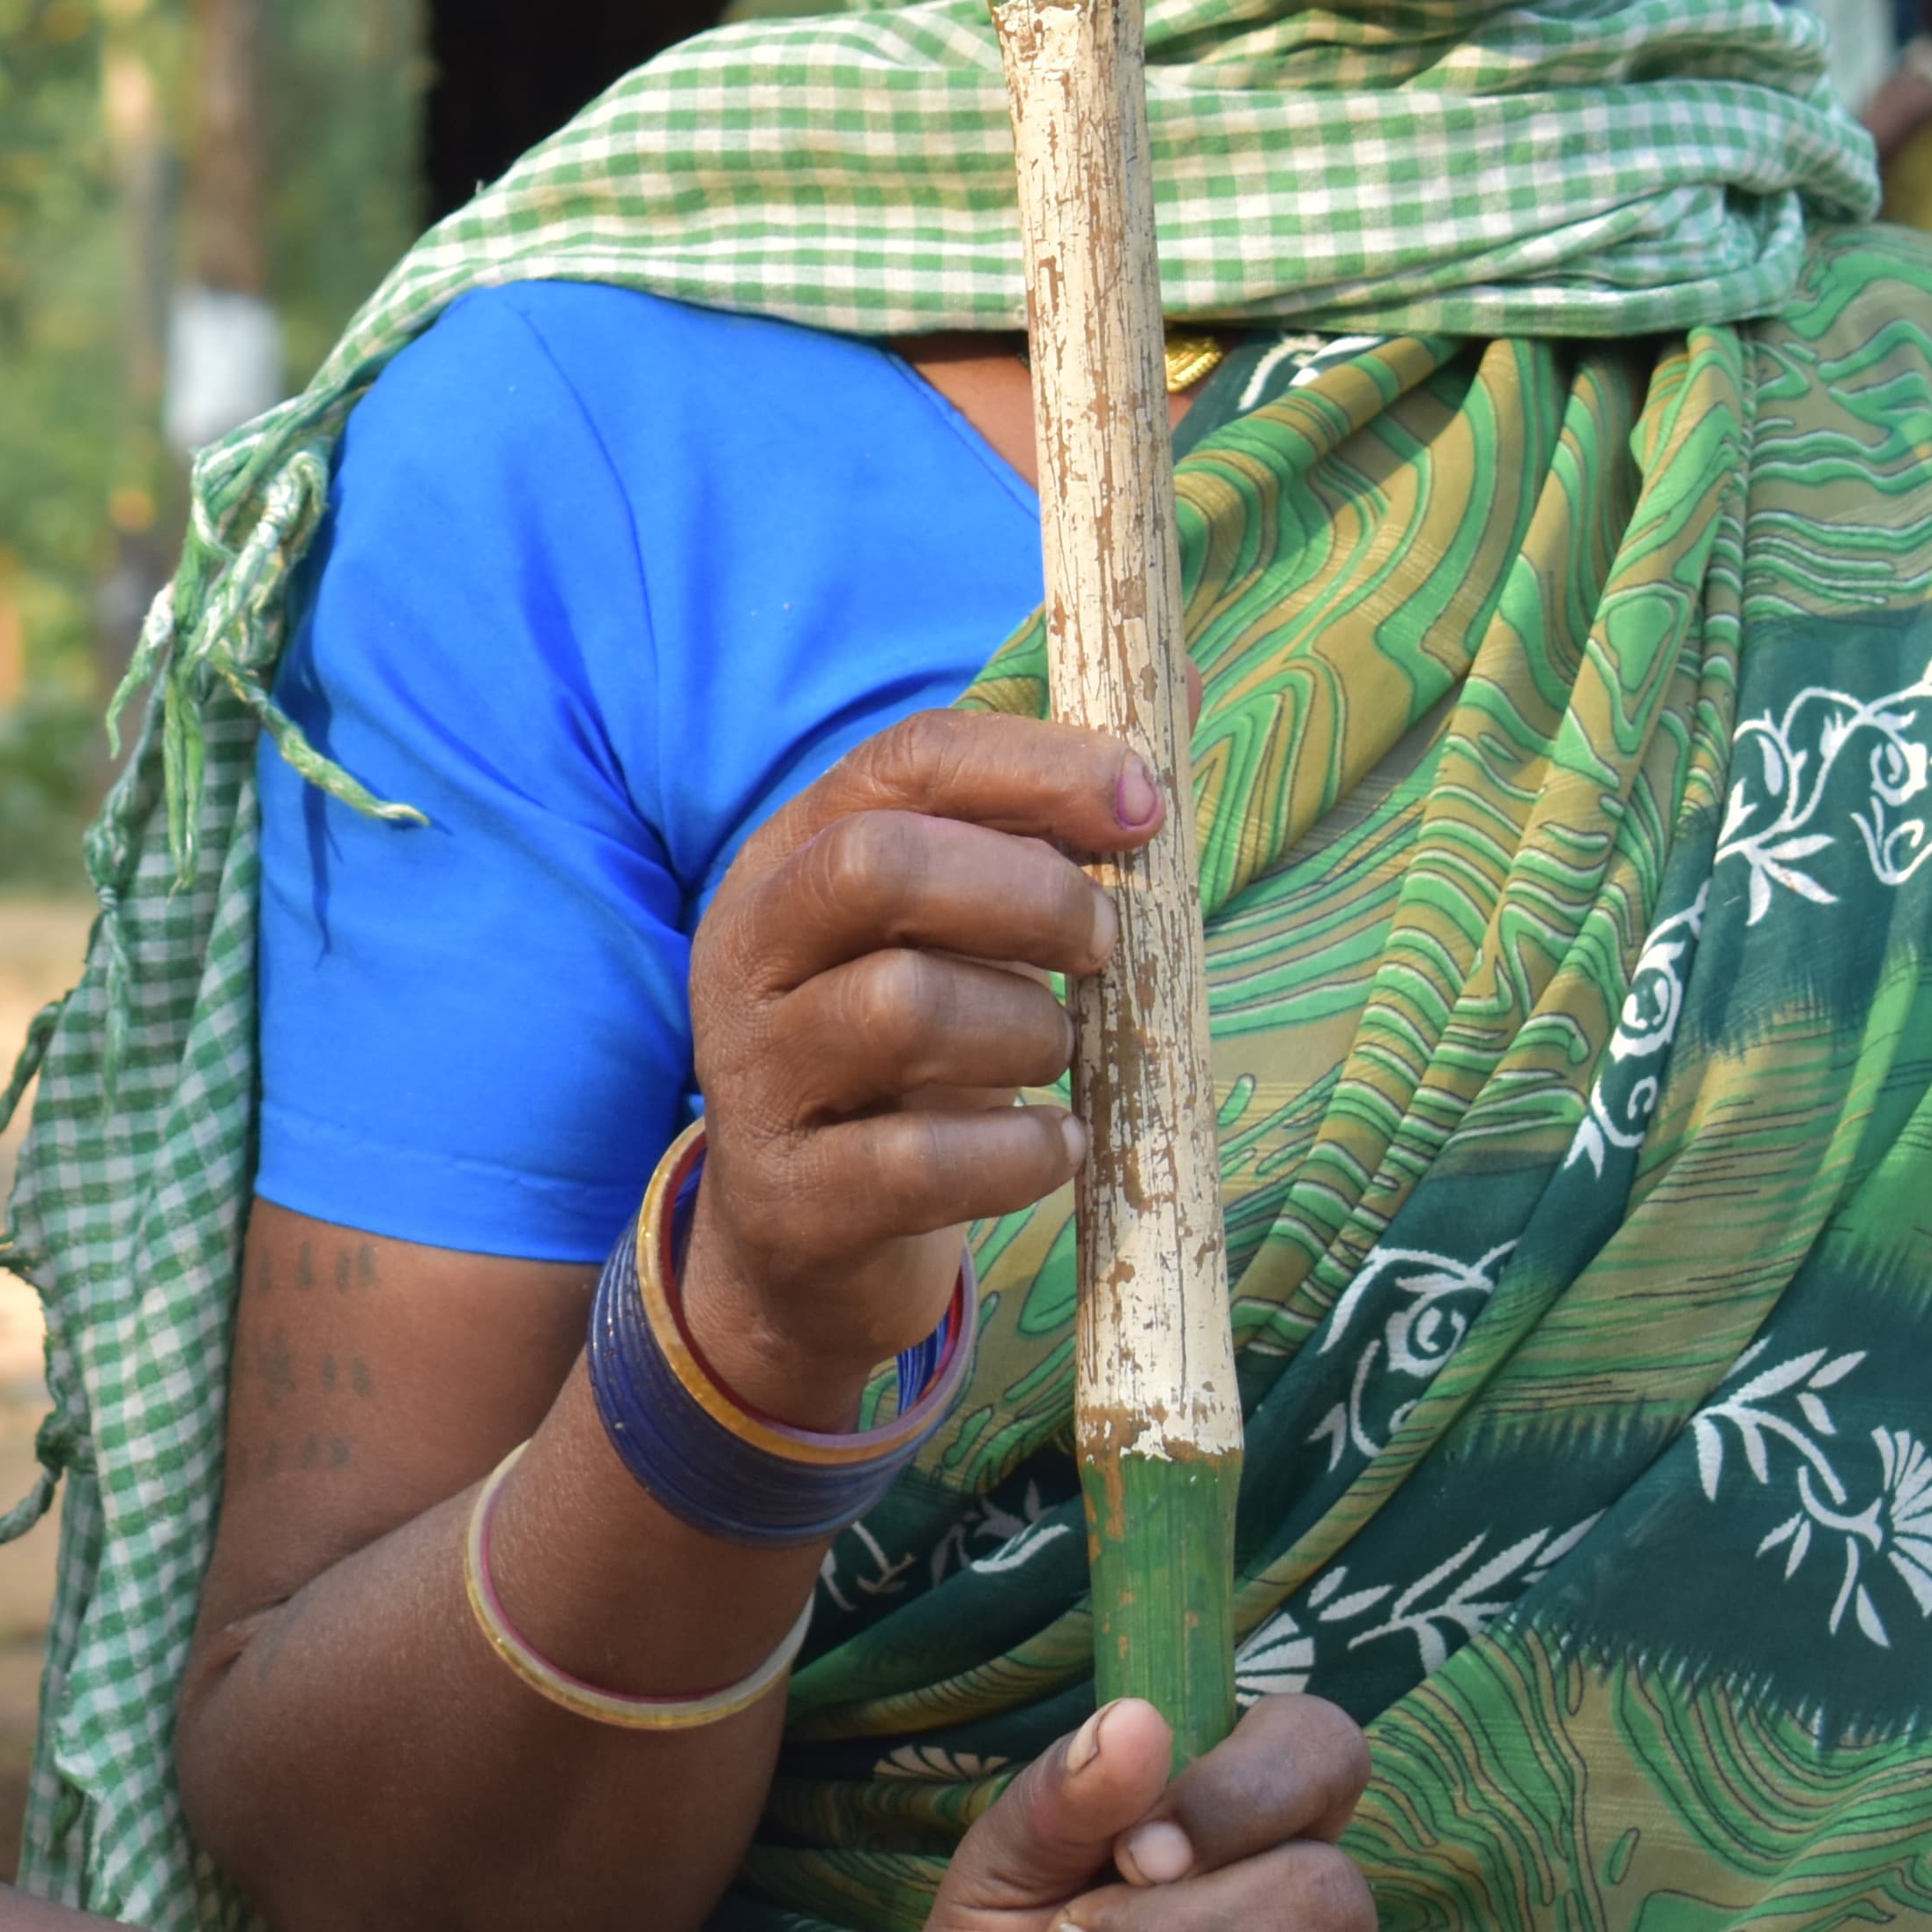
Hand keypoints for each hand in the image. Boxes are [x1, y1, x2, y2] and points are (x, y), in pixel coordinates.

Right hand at [680, 709, 1156, 1424]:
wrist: (803, 1245)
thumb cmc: (907, 1057)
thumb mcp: (951, 928)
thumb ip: (1041, 819)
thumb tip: (1182, 687)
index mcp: (790, 859)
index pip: (904, 764)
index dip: (1035, 769)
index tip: (1143, 811)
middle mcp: (749, 952)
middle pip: (875, 865)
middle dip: (1026, 894)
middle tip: (1102, 947)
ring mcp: (756, 1075)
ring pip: (903, 1007)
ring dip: (1028, 1029)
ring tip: (1057, 1055)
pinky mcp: (791, 1196)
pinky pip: (921, 1160)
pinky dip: (1021, 1152)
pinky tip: (1053, 1147)